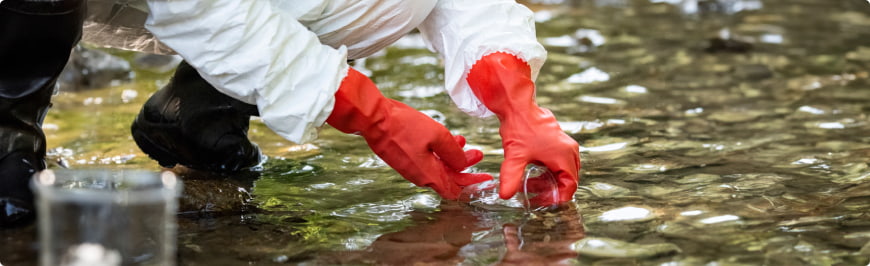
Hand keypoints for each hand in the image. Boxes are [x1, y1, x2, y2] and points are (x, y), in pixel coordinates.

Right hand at [327, 68, 491, 198]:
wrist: (374, 118)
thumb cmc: (404, 126)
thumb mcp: (438, 136)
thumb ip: (454, 154)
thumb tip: (463, 166)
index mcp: (428, 175)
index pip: (454, 190)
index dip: (471, 185)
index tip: (484, 178)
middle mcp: (419, 176)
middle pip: (448, 178)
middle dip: (465, 166)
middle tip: (478, 154)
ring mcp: (410, 167)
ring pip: (438, 166)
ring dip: (452, 156)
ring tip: (463, 140)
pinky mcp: (404, 157)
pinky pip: (427, 159)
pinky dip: (439, 151)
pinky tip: (446, 137)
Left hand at [499, 108, 579, 205]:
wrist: (518, 105)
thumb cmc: (519, 127)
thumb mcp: (515, 156)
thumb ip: (511, 177)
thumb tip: (506, 196)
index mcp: (565, 156)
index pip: (570, 186)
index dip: (556, 198)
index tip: (540, 202)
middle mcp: (569, 151)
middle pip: (568, 180)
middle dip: (552, 190)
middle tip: (533, 195)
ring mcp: (565, 145)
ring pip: (563, 171)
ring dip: (549, 180)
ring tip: (529, 185)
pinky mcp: (558, 141)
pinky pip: (559, 162)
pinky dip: (548, 170)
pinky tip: (532, 172)